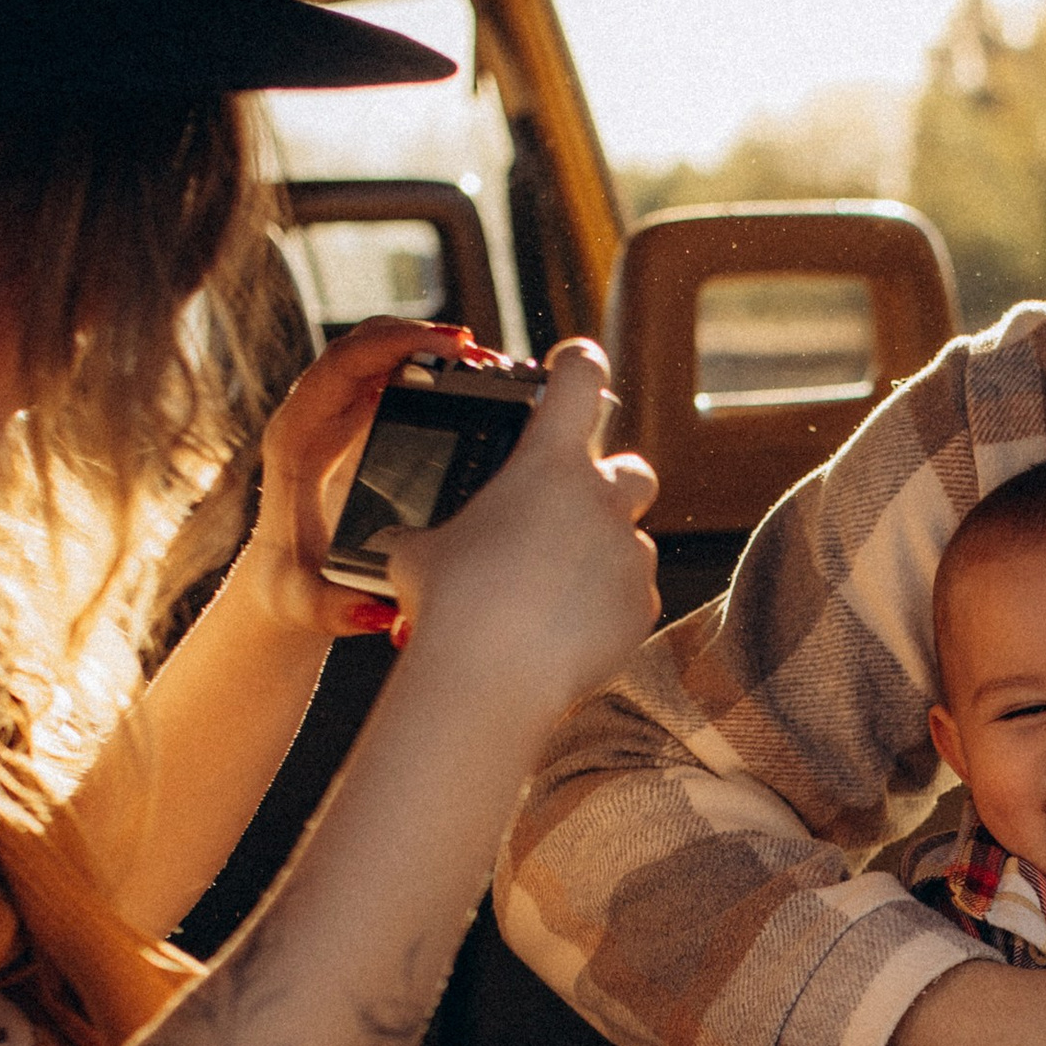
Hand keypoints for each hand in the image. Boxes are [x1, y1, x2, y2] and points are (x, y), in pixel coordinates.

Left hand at [238, 316, 479, 643]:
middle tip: (480, 351)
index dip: (393, 346)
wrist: (284, 582)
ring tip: (486, 362)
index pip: (340, 367)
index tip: (448, 348)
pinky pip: (390, 375)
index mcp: (295, 440)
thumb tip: (374, 611)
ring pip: (378, 354)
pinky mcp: (354, 421)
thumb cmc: (294, 589)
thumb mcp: (308, 605)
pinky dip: (430, 367)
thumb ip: (334, 612)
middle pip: (361, 346)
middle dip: (420, 336)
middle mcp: (309, 415)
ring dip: (428, 347)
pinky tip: (473, 381)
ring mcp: (332, 414)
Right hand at [389, 340, 660, 722]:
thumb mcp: (414, 553)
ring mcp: (629, 554)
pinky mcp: (641, 606)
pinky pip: (631, 594)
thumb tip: (405, 541)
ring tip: (551, 591)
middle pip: (631, 469)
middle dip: (609, 485)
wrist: (491, 681)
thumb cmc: (446, 605)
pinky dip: (605, 605)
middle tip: (572, 510)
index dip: (580, 364)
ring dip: (600, 555)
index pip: (581, 380)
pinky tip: (563, 630)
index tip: (574, 366)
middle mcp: (601, 499)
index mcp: (548, 463)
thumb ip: (430, 531)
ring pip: (631, 540)